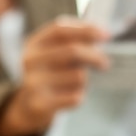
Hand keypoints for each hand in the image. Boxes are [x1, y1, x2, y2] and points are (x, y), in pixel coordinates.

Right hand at [0, 16, 109, 135]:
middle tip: (105, 63)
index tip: (106, 35)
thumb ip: (73, 42)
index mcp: (34, 43)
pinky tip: (69, 96)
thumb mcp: (53, 54)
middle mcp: (30, 60)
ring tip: (76, 84)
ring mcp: (33, 82)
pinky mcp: (40, 104)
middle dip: (95, 56)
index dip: (85, 29)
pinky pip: (75, 97)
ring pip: (78, 76)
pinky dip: (79, 96)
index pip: (60, 29)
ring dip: (84, 81)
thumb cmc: (49, 74)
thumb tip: (104, 35)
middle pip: (72, 51)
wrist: (28, 106)